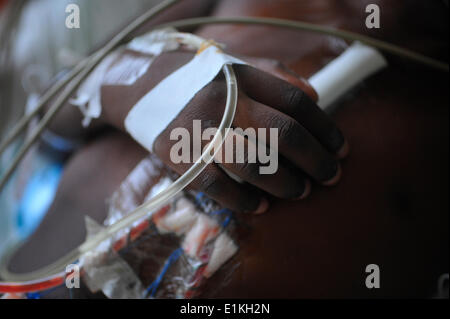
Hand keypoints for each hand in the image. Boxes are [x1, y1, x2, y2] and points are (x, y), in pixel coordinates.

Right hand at [146, 52, 347, 212]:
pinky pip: (217, 186)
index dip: (325, 129)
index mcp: (242, 77)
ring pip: (253, 164)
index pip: (296, 102)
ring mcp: (198, 128)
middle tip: (331, 176)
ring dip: (285, 184)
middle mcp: (222, 99)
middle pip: (283, 133)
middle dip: (316, 160)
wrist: (142, 87)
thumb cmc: (201, 82)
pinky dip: (244, 201)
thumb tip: (317, 98)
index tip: (341, 149)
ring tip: (300, 192)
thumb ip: (278, 77)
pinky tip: (262, 207)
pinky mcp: (177, 154)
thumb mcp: (238, 69)